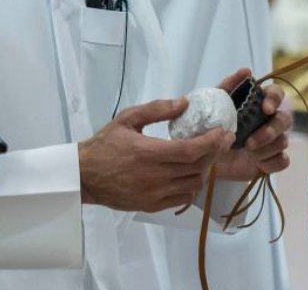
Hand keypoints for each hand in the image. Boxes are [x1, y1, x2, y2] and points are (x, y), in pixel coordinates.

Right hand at [79, 97, 233, 212]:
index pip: (191, 150)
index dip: (211, 142)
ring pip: (192, 184)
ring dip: (201, 169)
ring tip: (201, 157)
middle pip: (197, 167)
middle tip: (220, 141)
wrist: (84, 175)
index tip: (223, 133)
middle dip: (213, 153)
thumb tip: (184, 102)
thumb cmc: (105, 144)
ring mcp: (154, 194)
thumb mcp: (126, 119)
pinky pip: (182, 199)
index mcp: (149, 152)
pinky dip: (190, 186)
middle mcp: (155, 176)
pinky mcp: (152, 206)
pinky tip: (186, 174)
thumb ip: (156, 109)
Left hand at [214, 69, 291, 181]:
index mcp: (256, 103)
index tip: (265, 109)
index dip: (275, 99)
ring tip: (246, 151)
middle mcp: (267, 120)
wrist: (201, 156)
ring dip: (266, 148)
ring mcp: (271, 141)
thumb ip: (227, 86)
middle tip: (250, 142)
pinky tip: (258, 163)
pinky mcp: (270, 159)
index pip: (276, 93)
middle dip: (270, 131)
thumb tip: (246, 71)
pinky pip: (283, 161)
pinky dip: (272, 162)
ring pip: (283, 141)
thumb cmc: (207, 126)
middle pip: (284, 120)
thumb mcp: (212, 104)